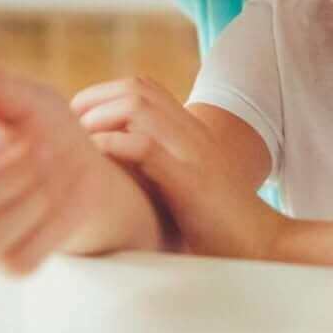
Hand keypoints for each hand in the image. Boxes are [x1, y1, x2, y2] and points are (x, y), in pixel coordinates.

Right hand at [0, 64, 161, 274]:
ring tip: (51, 170)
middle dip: (11, 173)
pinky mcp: (8, 263)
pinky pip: (23, 254)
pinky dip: (52, 223)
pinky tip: (56, 202)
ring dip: (36, 194)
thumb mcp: (24, 97)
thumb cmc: (42, 129)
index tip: (0, 135)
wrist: (86, 170)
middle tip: (42, 148)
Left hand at [79, 84, 279, 260]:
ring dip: (99, 117)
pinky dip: (113, 144)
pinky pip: (145, 145)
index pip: (144, 86)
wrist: (263, 247)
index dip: (104, 93)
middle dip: (94, 99)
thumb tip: (112, 170)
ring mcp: (192, 152)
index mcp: (191, 130)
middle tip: (69, 126)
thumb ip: (159, 169)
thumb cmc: (219, 226)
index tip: (78, 119)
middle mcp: (192, 132)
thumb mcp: (186, 186)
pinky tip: (96, 156)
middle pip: (137, 87)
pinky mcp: (189, 180)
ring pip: (138, 105)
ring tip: (79, 141)